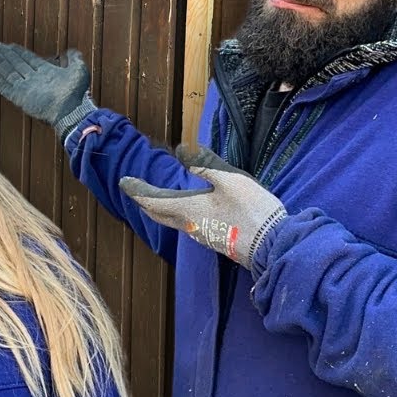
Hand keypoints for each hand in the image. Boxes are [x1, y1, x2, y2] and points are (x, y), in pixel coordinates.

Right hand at [0, 42, 92, 138]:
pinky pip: (4, 86)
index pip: (27, 59)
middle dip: (4, 55)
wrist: (71, 111)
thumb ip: (74, 58)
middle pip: (15, 64)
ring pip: (8, 73)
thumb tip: (72, 51)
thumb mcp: (79, 69)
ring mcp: (25, 89)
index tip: (7, 45)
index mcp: (45, 72)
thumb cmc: (76, 93)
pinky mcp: (18, 97)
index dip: (17, 51)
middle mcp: (33, 80)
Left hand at [119, 146, 286, 269]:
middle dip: (145, 202)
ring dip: (160, 209)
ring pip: (172, 221)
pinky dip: (176, 214)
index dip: (137, 190)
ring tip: (156, 198)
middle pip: (158, 214)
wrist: (272, 245)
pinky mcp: (214, 239)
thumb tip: (181, 151)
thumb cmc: (251, 210)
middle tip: (136, 191)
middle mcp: (189, 225)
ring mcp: (201, 235)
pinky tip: (185, 210)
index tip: (125, 182)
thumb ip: (204, 164)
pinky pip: (186, 225)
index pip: (152, 201)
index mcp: (188, 209)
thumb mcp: (230, 179)